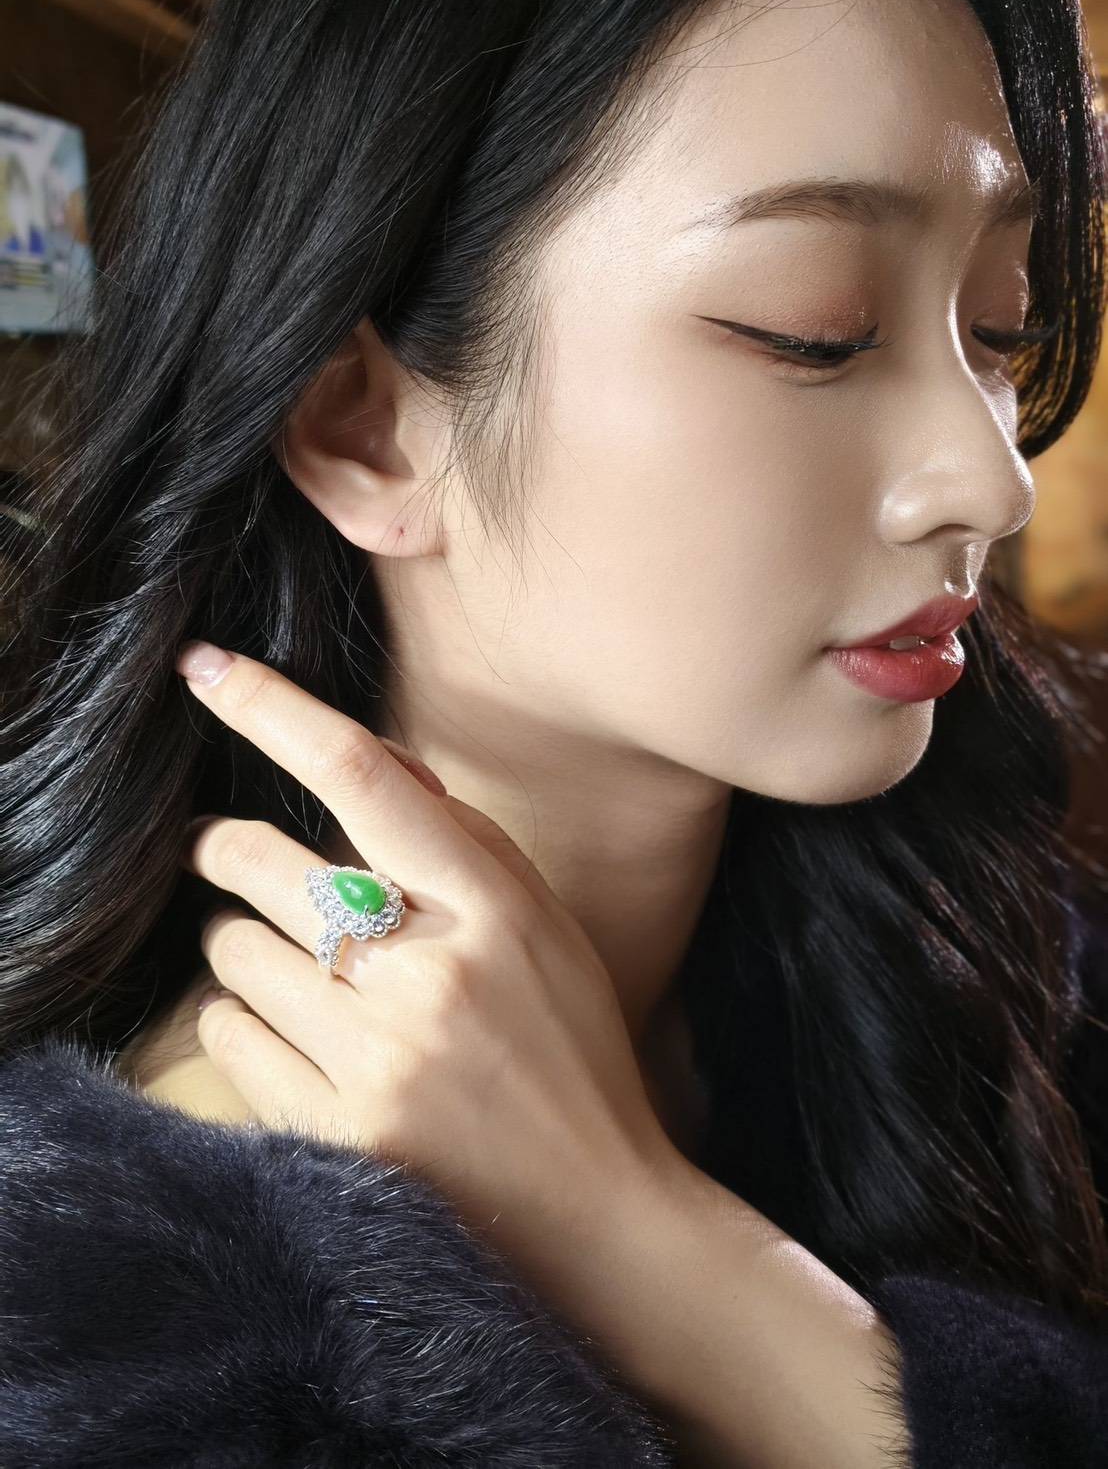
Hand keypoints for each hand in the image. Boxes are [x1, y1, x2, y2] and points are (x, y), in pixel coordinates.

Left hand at [176, 641, 679, 1294]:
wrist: (599, 1216)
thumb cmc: (570, 1055)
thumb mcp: (544, 931)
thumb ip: (464, 844)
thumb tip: (375, 766)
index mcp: (493, 906)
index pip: (364, 775)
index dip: (273, 708)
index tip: (205, 668)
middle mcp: (432, 972)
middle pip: (261, 861)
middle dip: (227, 849)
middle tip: (231, 854)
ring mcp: (381, 1059)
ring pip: (233, 952)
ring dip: (248, 950)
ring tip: (305, 981)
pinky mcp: (337, 1133)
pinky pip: (226, 1037)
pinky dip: (246, 1025)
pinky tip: (303, 1044)